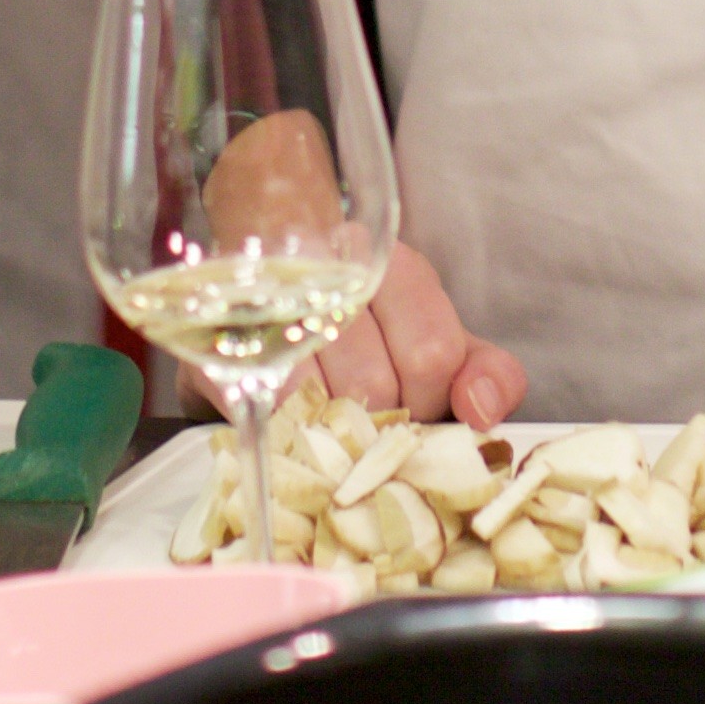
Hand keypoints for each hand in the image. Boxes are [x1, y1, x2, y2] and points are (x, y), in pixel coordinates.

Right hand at [200, 118, 525, 427]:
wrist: (267, 279)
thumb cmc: (365, 328)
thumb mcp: (434, 342)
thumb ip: (482, 372)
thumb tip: (484, 413)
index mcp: (397, 269)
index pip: (432, 353)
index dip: (432, 402)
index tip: (420, 411)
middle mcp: (332, 271)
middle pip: (375, 385)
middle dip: (381, 425)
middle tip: (370, 425)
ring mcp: (269, 304)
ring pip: (321, 401)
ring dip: (332, 432)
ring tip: (330, 424)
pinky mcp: (220, 346)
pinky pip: (267, 412)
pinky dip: (286, 433)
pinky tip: (291, 424)